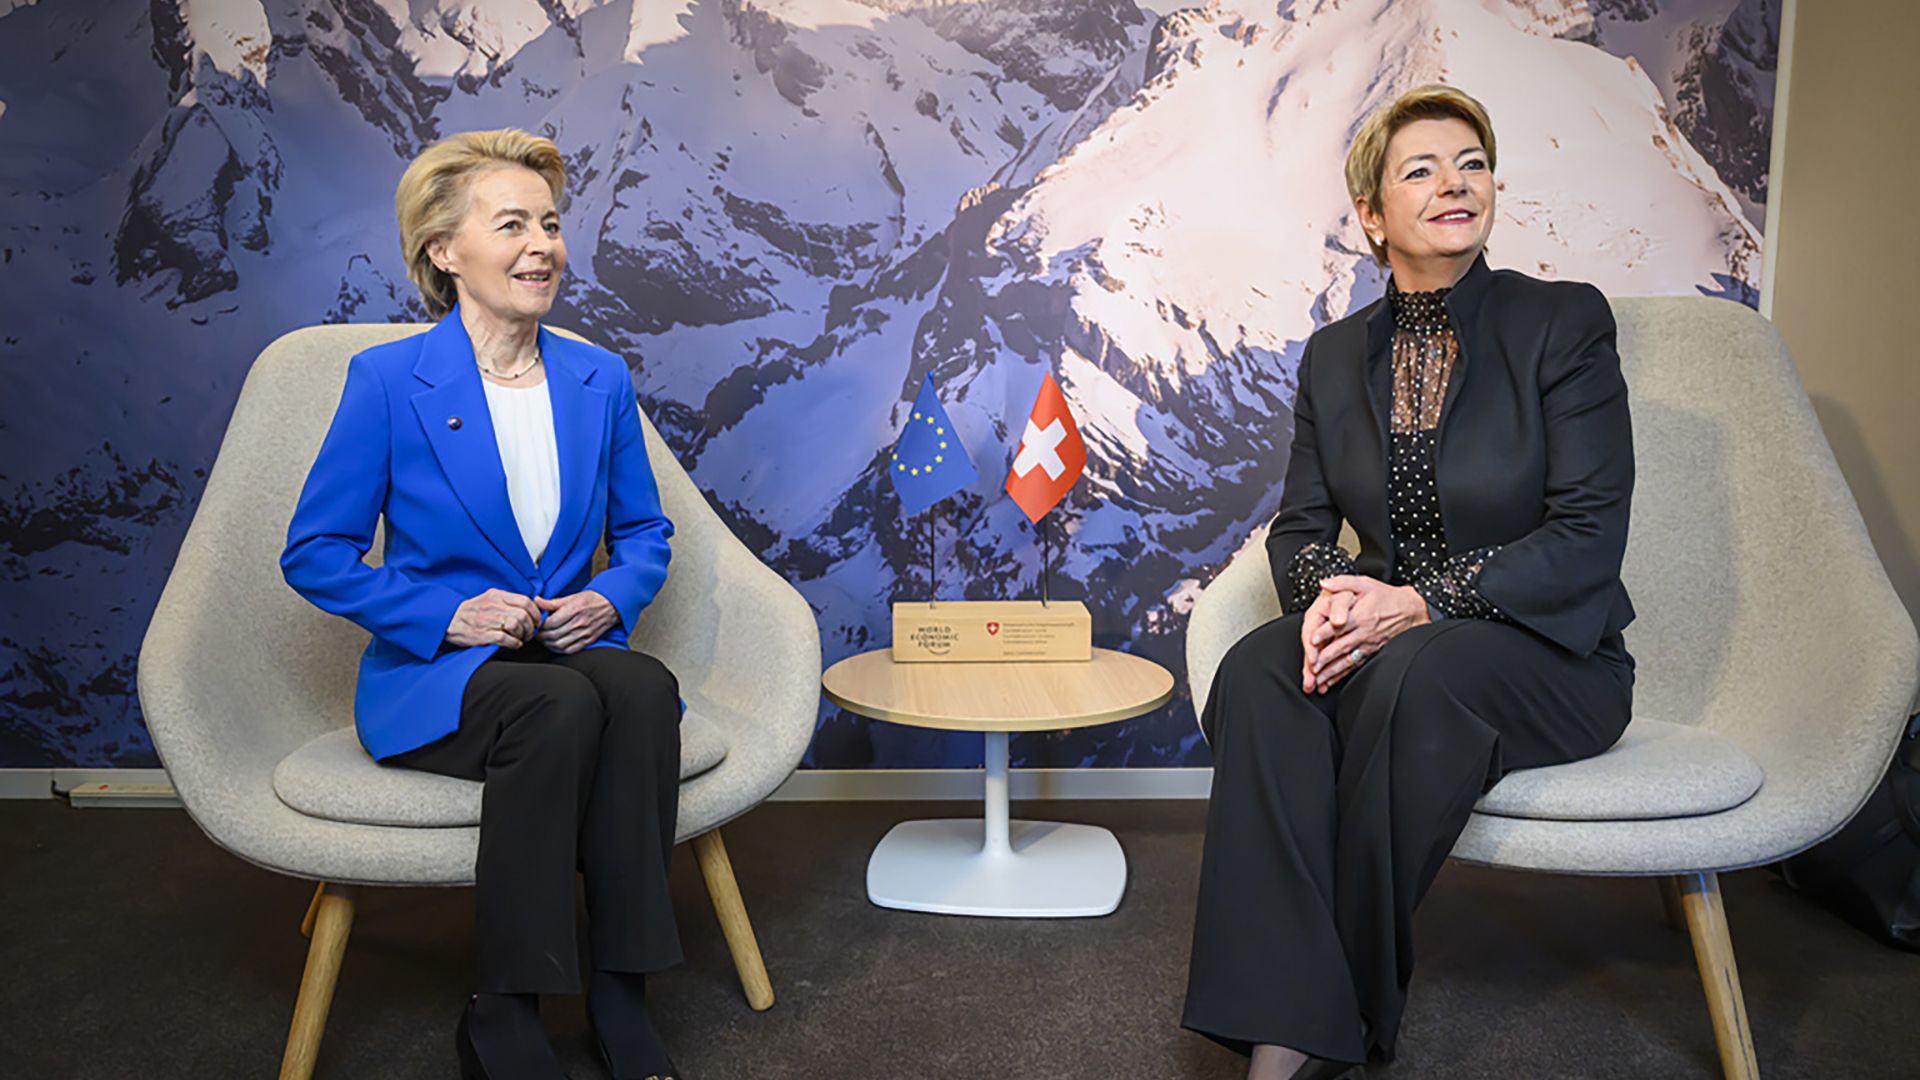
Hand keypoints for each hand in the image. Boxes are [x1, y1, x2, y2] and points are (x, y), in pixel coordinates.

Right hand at [446, 588, 540, 648]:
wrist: (448, 620)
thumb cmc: (471, 612)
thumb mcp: (489, 599)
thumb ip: (507, 601)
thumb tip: (529, 607)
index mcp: (497, 596)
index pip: (525, 601)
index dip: (536, 613)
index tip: (536, 621)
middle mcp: (493, 606)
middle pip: (523, 615)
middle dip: (531, 627)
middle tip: (530, 633)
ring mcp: (487, 620)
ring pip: (516, 626)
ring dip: (523, 635)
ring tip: (521, 638)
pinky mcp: (483, 635)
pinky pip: (506, 639)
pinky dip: (514, 643)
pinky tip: (514, 644)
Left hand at [535, 590, 618, 653]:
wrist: (612, 606)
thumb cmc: (592, 599)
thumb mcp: (572, 596)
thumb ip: (553, 602)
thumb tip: (536, 601)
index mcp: (575, 609)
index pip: (551, 622)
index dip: (540, 625)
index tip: (536, 624)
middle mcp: (580, 623)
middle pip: (553, 635)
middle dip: (541, 636)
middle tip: (535, 633)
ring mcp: (585, 633)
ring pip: (560, 644)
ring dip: (548, 644)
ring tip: (543, 639)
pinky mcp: (588, 641)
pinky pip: (570, 650)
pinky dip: (559, 649)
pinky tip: (554, 645)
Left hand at [1303, 575, 1431, 693]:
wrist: (1410, 611)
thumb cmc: (1387, 597)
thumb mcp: (1366, 583)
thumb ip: (1343, 582)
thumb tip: (1324, 582)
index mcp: (1360, 615)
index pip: (1338, 626)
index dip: (1324, 633)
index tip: (1312, 640)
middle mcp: (1363, 632)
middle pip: (1341, 646)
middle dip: (1325, 658)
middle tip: (1311, 666)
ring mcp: (1368, 644)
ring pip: (1347, 659)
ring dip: (1331, 670)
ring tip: (1318, 679)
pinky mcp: (1371, 652)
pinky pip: (1355, 664)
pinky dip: (1342, 673)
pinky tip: (1332, 680)